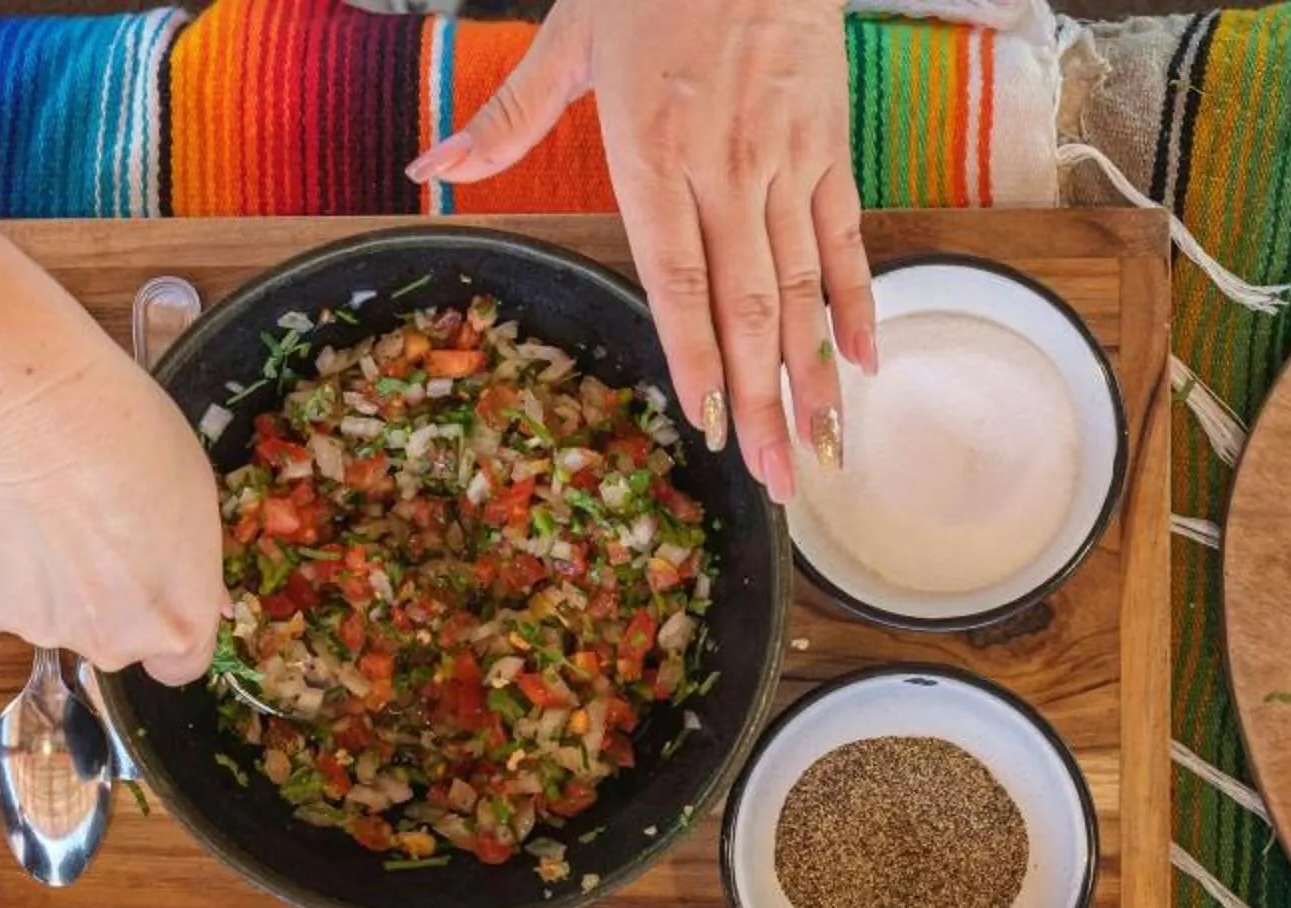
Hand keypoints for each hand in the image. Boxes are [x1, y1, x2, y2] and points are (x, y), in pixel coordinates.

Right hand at [0, 337, 221, 684]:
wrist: (36, 417)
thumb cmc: (133, 439)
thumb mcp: (197, 498)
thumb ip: (192, 564)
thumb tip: (206, 601)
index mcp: (178, 622)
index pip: (180, 665)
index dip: (165, 625)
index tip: (152, 589)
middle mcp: (114, 645)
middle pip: (112, 638)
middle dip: (103, 598)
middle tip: (88, 528)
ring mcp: (43, 633)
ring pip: (48, 619)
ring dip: (46, 582)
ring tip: (36, 509)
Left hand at [406, 0, 873, 503]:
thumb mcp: (565, 40)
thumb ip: (501, 120)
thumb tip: (427, 166)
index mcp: (652, 154)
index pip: (676, 278)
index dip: (694, 357)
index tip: (708, 426)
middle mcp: (725, 168)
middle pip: (747, 303)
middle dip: (763, 399)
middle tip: (775, 480)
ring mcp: (785, 158)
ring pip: (803, 284)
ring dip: (813, 374)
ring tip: (820, 448)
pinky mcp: (828, 141)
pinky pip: (844, 236)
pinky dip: (857, 301)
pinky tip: (863, 364)